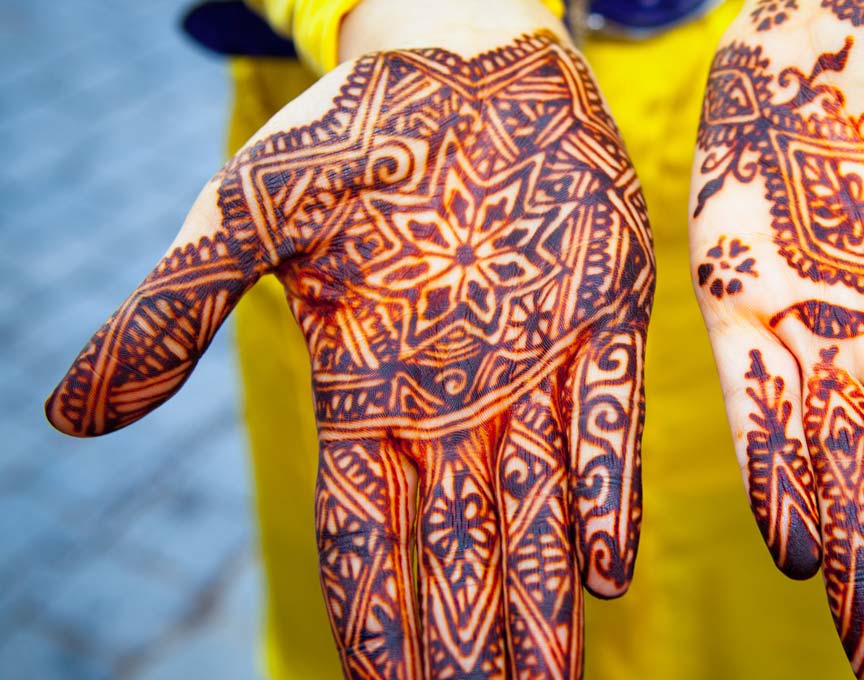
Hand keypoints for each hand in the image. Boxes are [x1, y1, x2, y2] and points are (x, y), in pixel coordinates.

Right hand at [46, 29, 652, 679]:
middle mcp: (453, 406)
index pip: (359, 536)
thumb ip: (172, 312)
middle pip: (457, 552)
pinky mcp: (602, 322)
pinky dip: (606, 491)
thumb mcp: (245, 215)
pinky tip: (608, 567)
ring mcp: (531, 372)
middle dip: (471, 641)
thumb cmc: (348, 136)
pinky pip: (606, 422)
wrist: (460, 59)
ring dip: (544, 602)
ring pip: (537, 512)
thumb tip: (67, 420)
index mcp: (366, 396)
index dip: (370, 618)